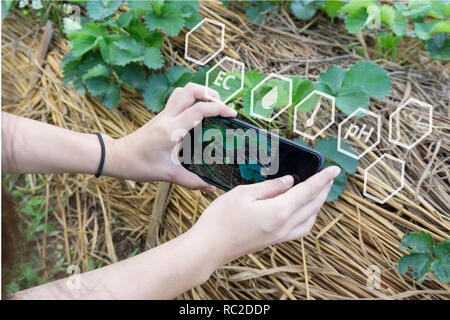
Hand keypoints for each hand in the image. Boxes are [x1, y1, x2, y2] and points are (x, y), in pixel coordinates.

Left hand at [105, 83, 235, 189]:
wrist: (118, 157)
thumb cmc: (139, 165)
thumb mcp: (168, 175)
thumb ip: (192, 181)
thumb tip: (211, 187)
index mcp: (171, 130)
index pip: (198, 110)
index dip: (218, 109)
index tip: (232, 114)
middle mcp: (167, 117)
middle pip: (190, 90)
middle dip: (210, 93)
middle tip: (222, 106)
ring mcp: (163, 114)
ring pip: (183, 91)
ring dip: (200, 93)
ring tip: (212, 105)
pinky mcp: (161, 116)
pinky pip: (179, 99)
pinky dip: (192, 99)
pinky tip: (198, 113)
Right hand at [186, 165, 340, 274]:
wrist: (209, 248)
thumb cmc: (221, 219)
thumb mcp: (243, 194)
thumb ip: (270, 187)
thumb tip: (289, 182)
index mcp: (279, 211)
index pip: (308, 191)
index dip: (322, 178)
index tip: (335, 169)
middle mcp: (284, 226)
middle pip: (313, 206)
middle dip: (324, 190)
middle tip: (329, 177)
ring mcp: (279, 236)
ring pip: (310, 219)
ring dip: (318, 204)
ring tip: (318, 191)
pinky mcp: (273, 241)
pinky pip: (300, 229)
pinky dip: (308, 217)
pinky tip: (302, 211)